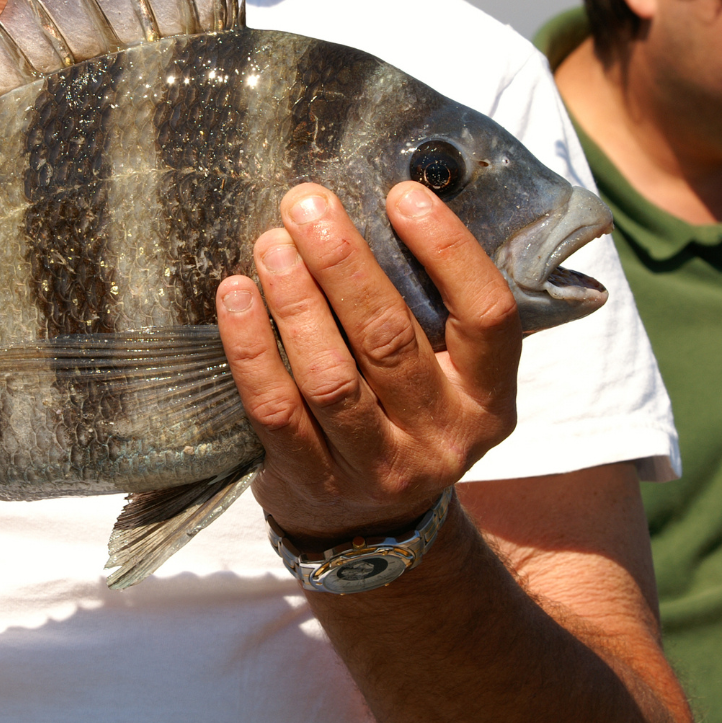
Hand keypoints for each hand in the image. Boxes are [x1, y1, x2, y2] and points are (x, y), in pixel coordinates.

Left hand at [216, 183, 521, 544]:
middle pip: (390, 338)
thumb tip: (373, 203)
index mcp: (488, 397)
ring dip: (295, 302)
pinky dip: (250, 348)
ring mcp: (377, 466)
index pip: (487, 316)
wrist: (367, 528)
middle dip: (344, 263)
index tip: (401, 194)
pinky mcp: (312, 480)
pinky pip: (275, 407)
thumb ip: (425, 308)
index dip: (447, 251)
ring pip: (330, 376)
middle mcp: (443, 436)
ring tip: (270, 245)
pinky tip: (234, 296)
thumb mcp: (441, 373)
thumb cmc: (400, 414)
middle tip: (306, 206)